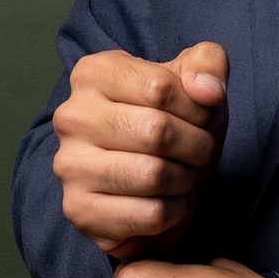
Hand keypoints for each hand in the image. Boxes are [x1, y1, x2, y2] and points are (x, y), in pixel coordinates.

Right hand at [52, 41, 228, 260]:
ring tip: (180, 174)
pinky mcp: (79, 210)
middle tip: (198, 151)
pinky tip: (165, 201)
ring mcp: (70, 165)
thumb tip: (209, 90)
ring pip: (153, 175)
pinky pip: (149, 214)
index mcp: (93, 73)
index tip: (201, 118)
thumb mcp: (195, 81)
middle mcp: (72, 116)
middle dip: (196, 146)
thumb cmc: (175, 121)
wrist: (154, 179)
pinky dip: (173, 211)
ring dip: (184, 179)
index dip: (198, 108)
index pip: (160, 87)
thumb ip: (208, 63)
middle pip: (156, 131)